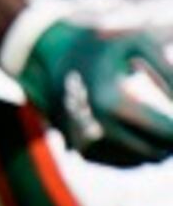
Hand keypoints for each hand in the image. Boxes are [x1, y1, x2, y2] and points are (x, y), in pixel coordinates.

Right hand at [6, 0, 172, 166]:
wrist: (46, 54)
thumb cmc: (99, 43)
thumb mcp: (138, 43)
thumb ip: (168, 72)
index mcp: (111, 101)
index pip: (165, 129)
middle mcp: (95, 127)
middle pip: (153, 151)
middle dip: (172, 142)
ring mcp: (84, 142)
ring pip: (138, 161)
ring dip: (158, 150)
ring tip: (167, 134)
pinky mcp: (78, 148)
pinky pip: (118, 163)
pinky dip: (138, 154)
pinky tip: (149, 140)